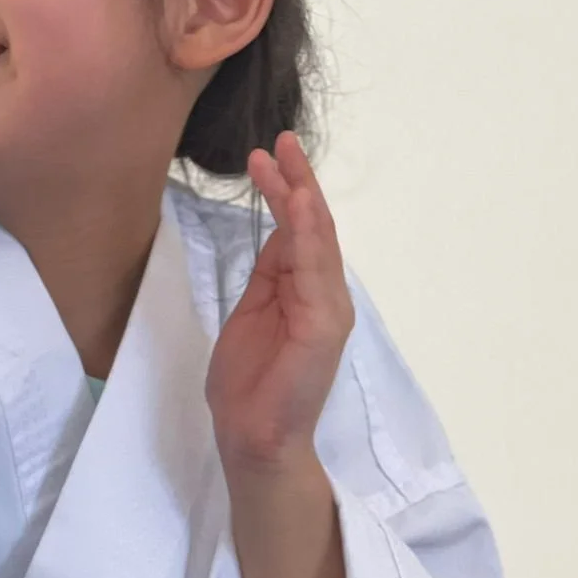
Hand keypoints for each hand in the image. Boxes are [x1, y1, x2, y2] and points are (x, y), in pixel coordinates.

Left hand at [205, 132, 354, 472]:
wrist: (253, 436)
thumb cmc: (248, 384)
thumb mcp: (252, 313)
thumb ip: (269, 276)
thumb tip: (277, 233)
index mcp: (306, 292)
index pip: (301, 231)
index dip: (287, 191)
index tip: (267, 157)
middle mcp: (325, 295)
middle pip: (315, 226)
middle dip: (297, 181)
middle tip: (278, 141)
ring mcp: (329, 309)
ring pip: (318, 240)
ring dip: (300, 197)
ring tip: (281, 160)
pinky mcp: (324, 326)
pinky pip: (316, 271)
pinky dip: (306, 235)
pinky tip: (295, 204)